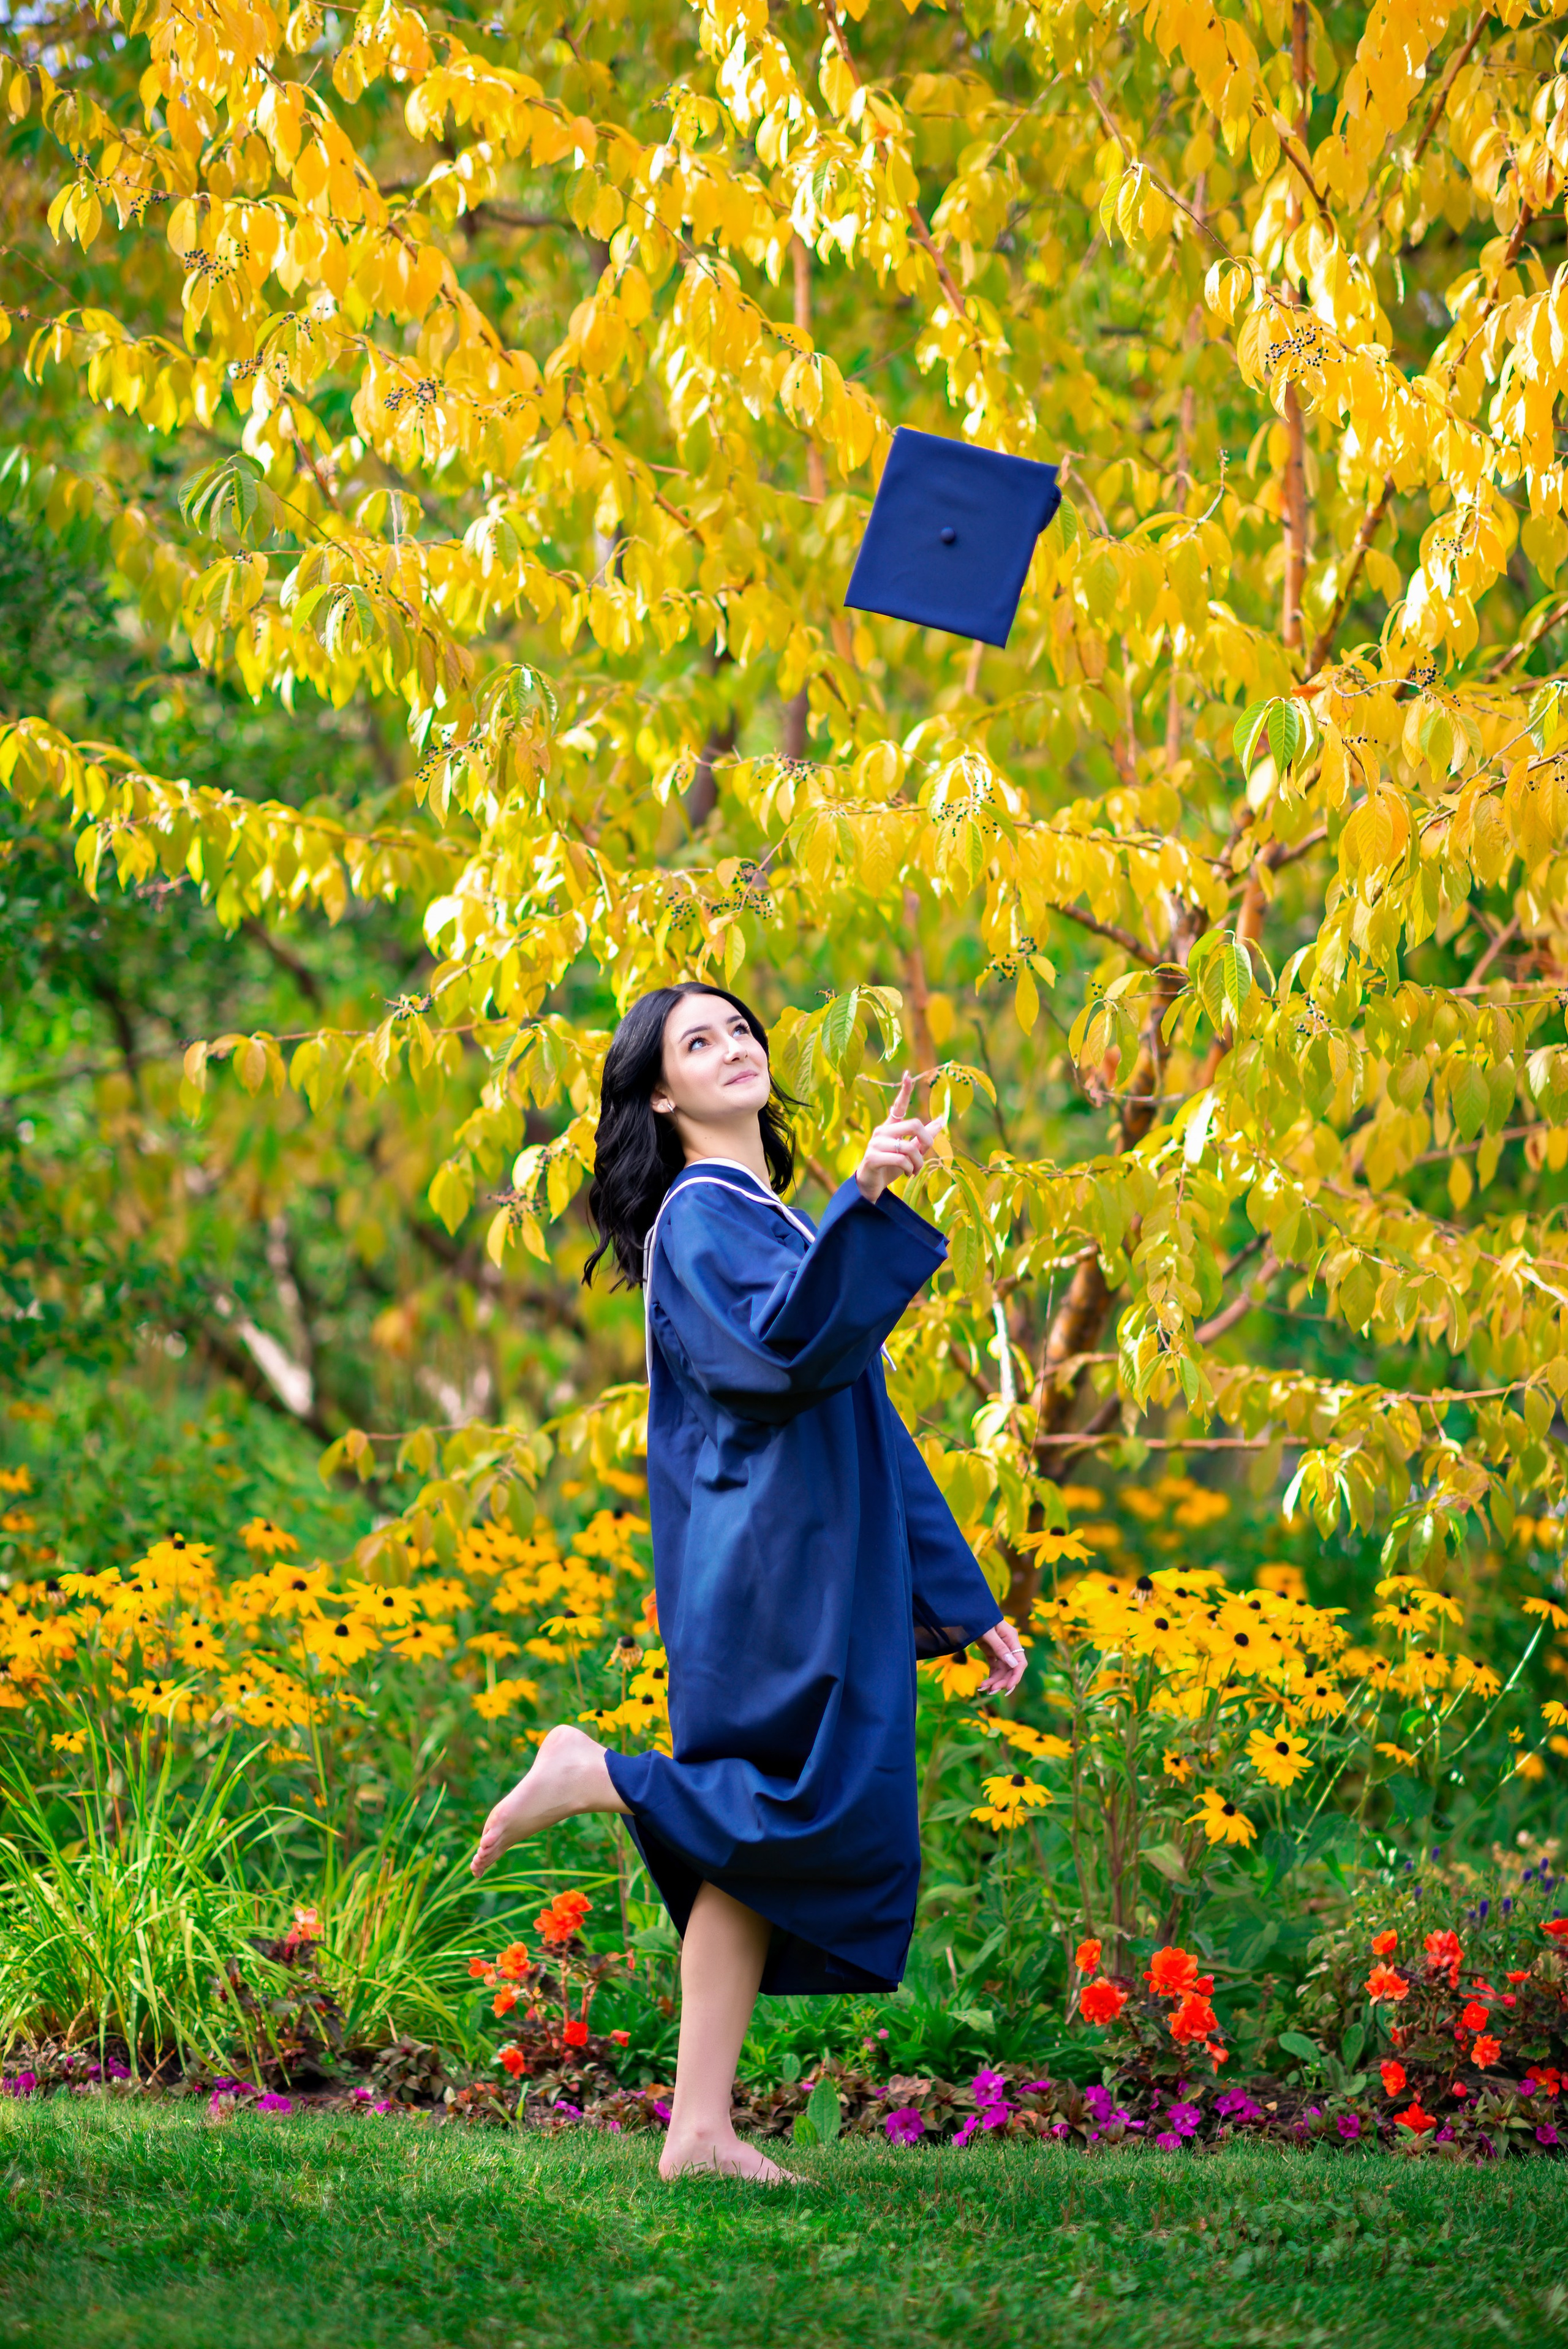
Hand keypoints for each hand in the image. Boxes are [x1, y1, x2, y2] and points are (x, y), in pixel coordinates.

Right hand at [855, 1071, 940, 1202]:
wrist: (871, 1187)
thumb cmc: (890, 1167)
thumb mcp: (910, 1152)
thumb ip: (923, 1137)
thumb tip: (941, 1120)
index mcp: (890, 1127)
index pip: (898, 1106)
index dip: (904, 1091)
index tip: (908, 1075)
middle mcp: (882, 1132)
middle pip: (914, 1125)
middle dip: (927, 1141)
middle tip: (925, 1156)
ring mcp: (875, 1144)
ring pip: (909, 1147)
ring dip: (918, 1163)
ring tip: (915, 1171)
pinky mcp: (873, 1157)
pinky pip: (901, 1160)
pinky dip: (910, 1169)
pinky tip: (908, 1174)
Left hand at [977, 1619, 1026, 1694]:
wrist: (968, 1611)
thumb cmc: (979, 1618)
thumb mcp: (988, 1632)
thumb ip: (999, 1647)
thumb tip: (1013, 1664)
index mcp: (1012, 1639)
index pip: (1020, 1662)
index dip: (1016, 1676)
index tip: (1008, 1688)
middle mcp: (1008, 1645)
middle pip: (1010, 1669)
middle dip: (1002, 1681)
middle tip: (990, 1691)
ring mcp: (1000, 1649)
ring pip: (1002, 1670)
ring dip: (994, 1681)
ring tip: (983, 1688)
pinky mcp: (991, 1651)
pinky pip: (994, 1667)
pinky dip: (990, 1676)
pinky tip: (983, 1684)